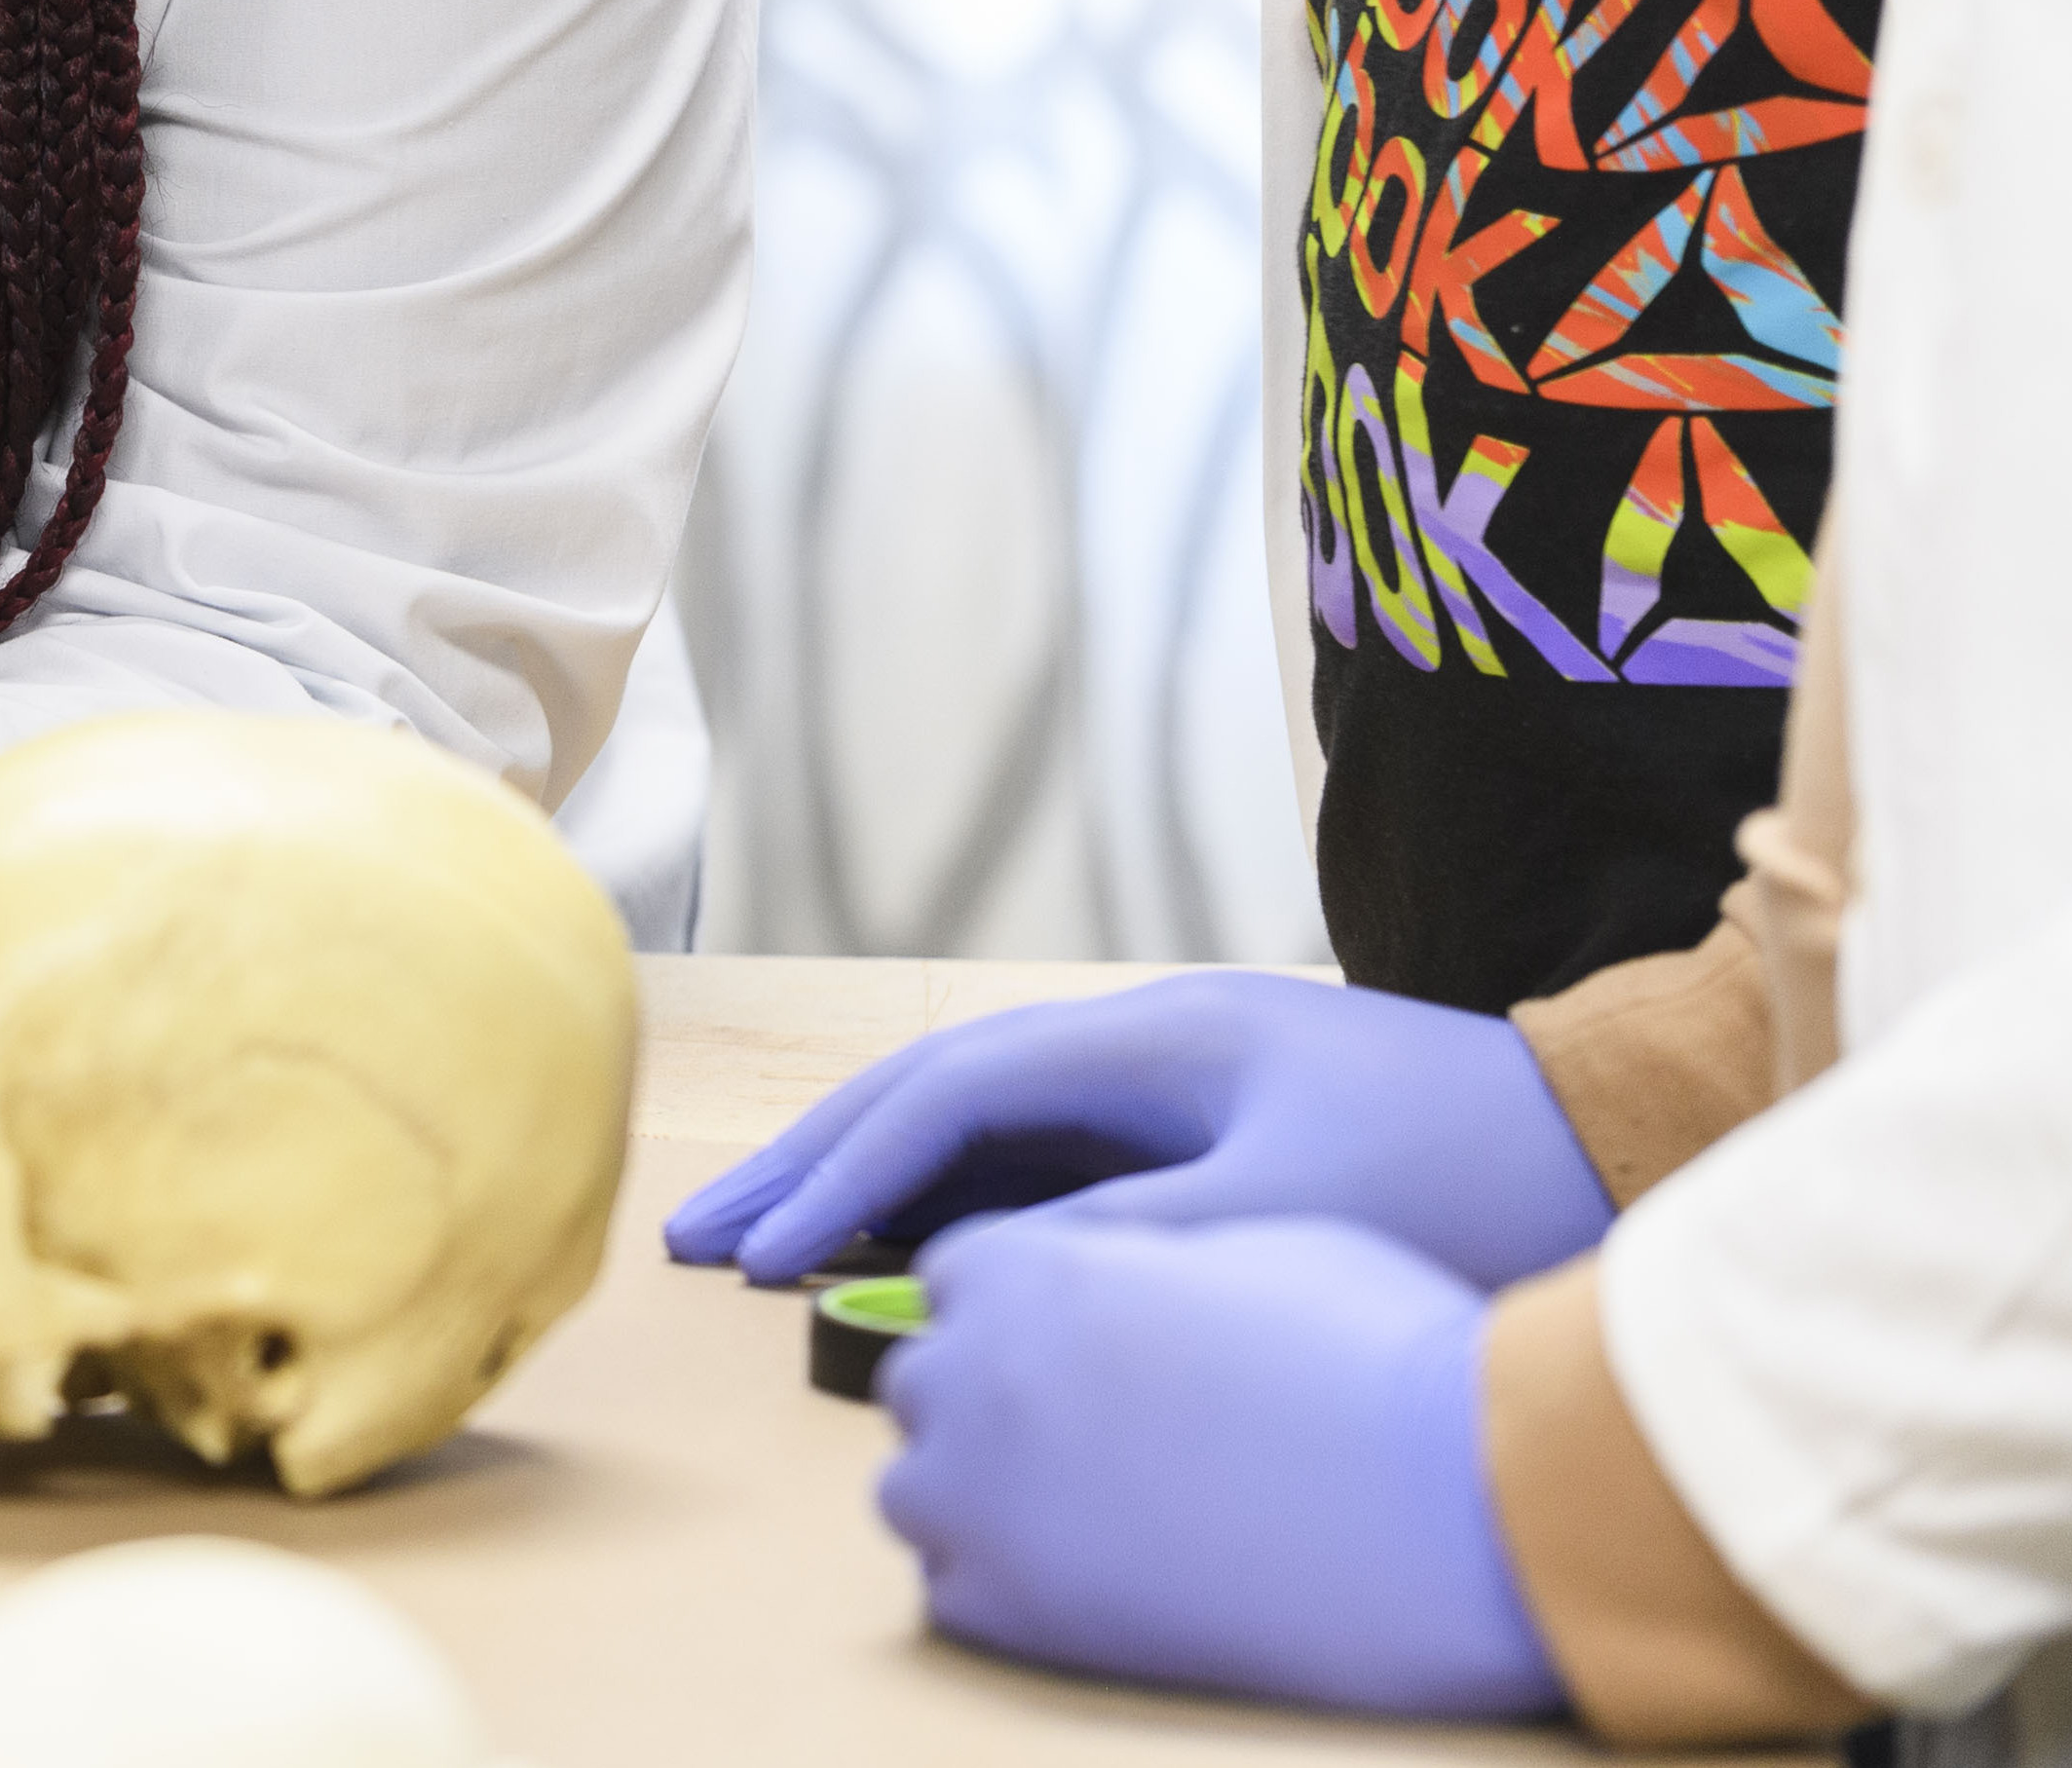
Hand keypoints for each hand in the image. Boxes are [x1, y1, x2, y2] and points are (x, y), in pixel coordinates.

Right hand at [663, 970, 1610, 1291]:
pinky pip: (1038, 1157)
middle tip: (699, 1235)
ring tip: (765, 1243)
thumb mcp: (1288, 1219)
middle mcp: (1139, 1040)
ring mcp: (1167, 1081)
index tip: (757, 1252)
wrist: (1613, 1141)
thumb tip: (981, 1276)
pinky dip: (952, 1199)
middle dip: (809, 1161)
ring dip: (868, 1180)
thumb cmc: (1469, 1176)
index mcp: (1150, 1037)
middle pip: (933, 1092)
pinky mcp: (1203, 1129)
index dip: (840, 1174)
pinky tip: (902, 1249)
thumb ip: (1129, 1239)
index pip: (947, 1097)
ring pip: (976, 1123)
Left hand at [876, 1214, 1560, 1720]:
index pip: (956, 1276)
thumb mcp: (1259, 1241)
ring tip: (1098, 1520)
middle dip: (990, 1403)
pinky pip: (953, 1591)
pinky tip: (1109, 1585)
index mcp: (1032, 1268)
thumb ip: (1151, 1257)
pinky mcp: (1006, 1610)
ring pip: (915, 1490)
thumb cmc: (1383, 1361)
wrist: (1455, 1514)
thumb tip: (1137, 1281)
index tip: (1079, 1348)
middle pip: (924, 1381)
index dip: (1019, 1310)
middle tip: (1097, 1440)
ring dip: (983, 1500)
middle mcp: (976, 1371)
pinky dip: (1010, 1592)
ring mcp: (979, 1496)